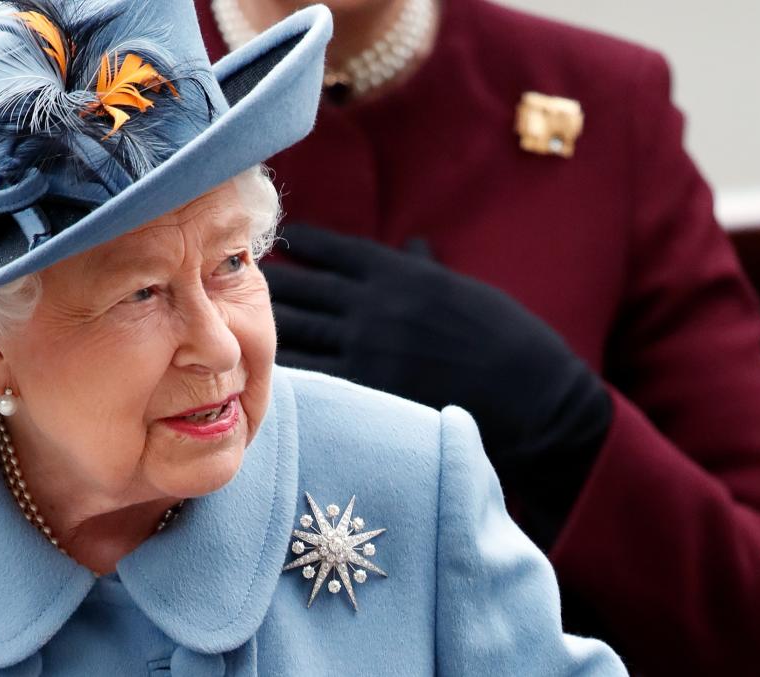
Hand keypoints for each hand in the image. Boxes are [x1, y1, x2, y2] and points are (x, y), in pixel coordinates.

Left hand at [265, 226, 609, 541]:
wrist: (532, 394)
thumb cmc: (504, 338)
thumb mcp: (463, 289)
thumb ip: (427, 268)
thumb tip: (413, 243)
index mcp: (400, 274)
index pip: (336, 251)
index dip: (303, 244)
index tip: (281, 239)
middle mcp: (375, 304)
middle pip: (303, 288)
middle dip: (265, 282)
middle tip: (227, 277)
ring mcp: (368, 345)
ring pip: (298, 328)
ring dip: (263, 323)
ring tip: (231, 321)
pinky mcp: (368, 385)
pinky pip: (311, 372)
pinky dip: (281, 366)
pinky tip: (257, 365)